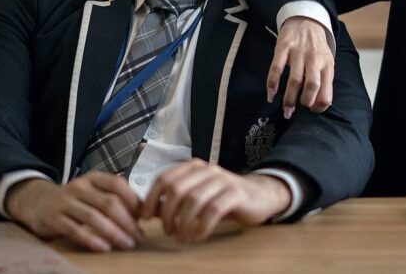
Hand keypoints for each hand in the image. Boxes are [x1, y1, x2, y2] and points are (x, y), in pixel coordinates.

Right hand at [5, 173, 143, 251]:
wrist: (35, 201)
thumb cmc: (73, 199)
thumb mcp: (92, 191)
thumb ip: (114, 197)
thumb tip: (144, 211)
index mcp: (92, 179)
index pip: (117, 184)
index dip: (133, 200)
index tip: (145, 216)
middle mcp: (79, 188)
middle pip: (108, 203)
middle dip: (127, 221)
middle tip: (139, 236)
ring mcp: (65, 203)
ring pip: (94, 217)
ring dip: (114, 232)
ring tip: (127, 244)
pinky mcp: (54, 219)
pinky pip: (75, 230)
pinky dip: (91, 240)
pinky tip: (104, 248)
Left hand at [140, 158, 291, 242]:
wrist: (260, 195)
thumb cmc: (223, 197)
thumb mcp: (197, 195)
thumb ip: (176, 199)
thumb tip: (148, 210)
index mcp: (193, 167)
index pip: (164, 179)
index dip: (151, 199)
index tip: (145, 217)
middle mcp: (207, 170)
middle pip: (176, 189)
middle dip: (167, 214)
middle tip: (168, 231)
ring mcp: (222, 180)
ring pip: (194, 200)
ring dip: (184, 223)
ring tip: (182, 237)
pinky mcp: (236, 194)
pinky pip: (213, 211)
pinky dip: (202, 227)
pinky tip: (199, 236)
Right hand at [267, 16, 334, 116]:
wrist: (306, 21)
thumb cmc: (316, 48)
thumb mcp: (326, 63)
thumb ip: (324, 82)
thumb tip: (318, 106)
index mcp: (327, 65)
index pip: (327, 91)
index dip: (319, 106)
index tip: (311, 111)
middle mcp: (315, 59)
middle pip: (312, 85)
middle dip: (305, 102)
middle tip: (297, 110)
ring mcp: (299, 52)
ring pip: (295, 80)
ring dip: (288, 98)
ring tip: (286, 110)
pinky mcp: (284, 47)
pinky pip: (277, 68)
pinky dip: (272, 83)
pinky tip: (270, 94)